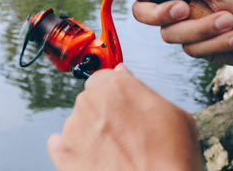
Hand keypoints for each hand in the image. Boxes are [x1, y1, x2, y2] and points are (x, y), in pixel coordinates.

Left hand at [47, 64, 203, 170]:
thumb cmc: (173, 159)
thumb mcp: (174, 114)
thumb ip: (140, 87)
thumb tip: (122, 73)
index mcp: (114, 85)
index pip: (104, 79)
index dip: (116, 96)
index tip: (124, 110)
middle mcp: (88, 100)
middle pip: (89, 100)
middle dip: (103, 114)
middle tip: (124, 137)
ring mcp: (72, 127)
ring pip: (77, 123)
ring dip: (89, 133)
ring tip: (113, 155)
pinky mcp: (62, 153)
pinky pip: (58, 143)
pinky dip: (70, 150)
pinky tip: (90, 160)